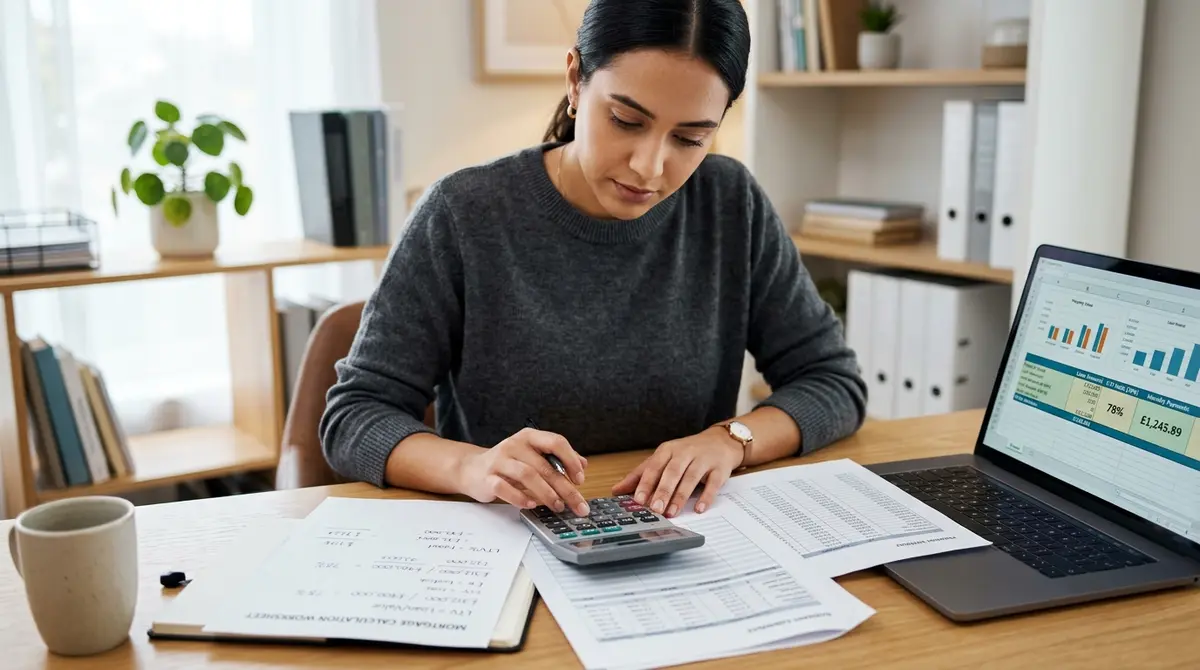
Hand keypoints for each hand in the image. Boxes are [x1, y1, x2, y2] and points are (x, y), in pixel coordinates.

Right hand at [457, 428, 589, 516]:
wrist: (472, 469)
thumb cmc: (509, 463)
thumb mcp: (533, 456)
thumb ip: (557, 459)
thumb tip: (583, 464)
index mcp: (529, 437)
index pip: (556, 442)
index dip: (571, 460)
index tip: (580, 479)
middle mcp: (514, 445)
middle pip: (545, 466)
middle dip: (565, 488)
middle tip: (577, 504)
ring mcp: (499, 460)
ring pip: (527, 475)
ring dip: (546, 493)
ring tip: (557, 506)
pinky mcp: (487, 477)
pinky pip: (504, 488)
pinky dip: (520, 498)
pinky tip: (531, 505)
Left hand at [612, 426, 742, 516]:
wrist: (720, 442)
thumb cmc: (687, 453)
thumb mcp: (663, 459)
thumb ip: (641, 474)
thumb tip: (617, 490)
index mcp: (668, 450)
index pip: (655, 466)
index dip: (646, 483)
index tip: (639, 499)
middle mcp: (685, 453)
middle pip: (672, 472)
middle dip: (663, 491)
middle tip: (655, 509)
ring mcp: (703, 460)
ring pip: (691, 478)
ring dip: (680, 496)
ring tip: (672, 512)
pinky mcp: (720, 469)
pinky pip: (713, 483)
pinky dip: (706, 497)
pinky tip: (699, 509)